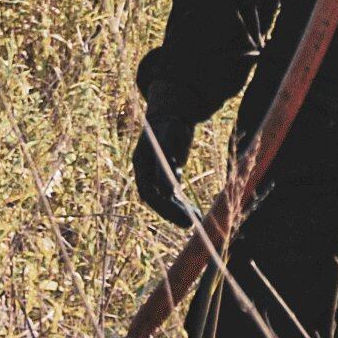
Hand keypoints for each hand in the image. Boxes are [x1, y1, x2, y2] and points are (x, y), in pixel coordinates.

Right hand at [133, 111, 200, 228]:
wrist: (173, 114)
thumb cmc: (169, 124)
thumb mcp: (166, 141)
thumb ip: (164, 166)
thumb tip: (166, 193)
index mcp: (141, 163)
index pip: (147, 191)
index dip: (161, 205)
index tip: (176, 214)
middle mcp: (147, 172)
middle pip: (157, 198)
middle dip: (172, 212)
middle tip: (190, 223)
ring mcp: (157, 175)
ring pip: (166, 199)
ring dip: (179, 211)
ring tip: (196, 220)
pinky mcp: (169, 175)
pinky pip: (174, 195)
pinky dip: (183, 204)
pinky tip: (195, 212)